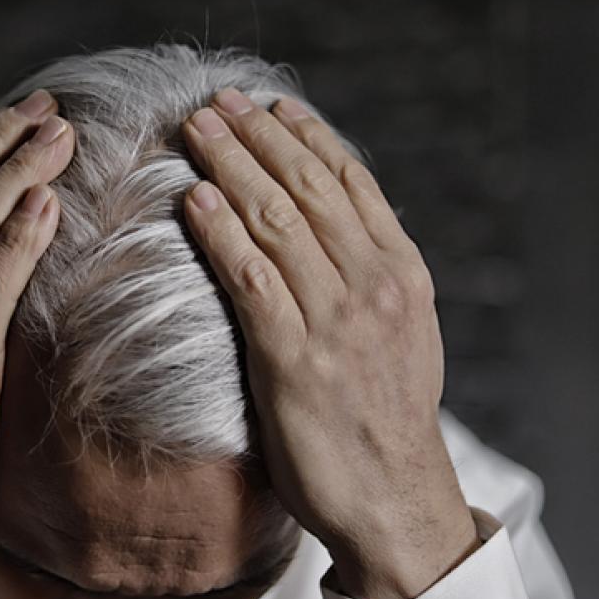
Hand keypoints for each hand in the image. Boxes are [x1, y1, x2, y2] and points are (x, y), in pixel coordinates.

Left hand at [180, 88, 479, 598]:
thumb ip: (372, 277)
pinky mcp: (294, 358)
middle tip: (217, 102)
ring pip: (277, 220)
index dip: (306, 135)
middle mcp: (372, 284)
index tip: (270, 103)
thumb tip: (334, 229)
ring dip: (230, 166)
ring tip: (196, 131)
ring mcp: (335, 319)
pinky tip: (194, 200)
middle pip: (307, 188)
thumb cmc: (388, 414)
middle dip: (258, 136)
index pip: (350, 182)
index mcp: (401, 272)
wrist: (394, 496)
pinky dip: (220, 233)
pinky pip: (251, 278)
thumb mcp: (404, 333)